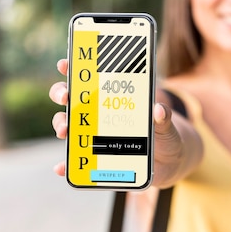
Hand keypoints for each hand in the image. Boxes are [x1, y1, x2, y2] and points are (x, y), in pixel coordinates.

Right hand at [48, 59, 188, 183]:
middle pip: (72, 100)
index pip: (90, 80)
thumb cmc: (164, 136)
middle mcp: (99, 116)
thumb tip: (159, 110)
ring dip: (61, 126)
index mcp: (115, 100)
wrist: (168, 162)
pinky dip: (66, 165)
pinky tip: (62, 167)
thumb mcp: (167, 126)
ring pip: (69, 127)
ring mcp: (95, 137)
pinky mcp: (96, 160)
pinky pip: (76, 162)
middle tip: (65, 96)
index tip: (65, 64)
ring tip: (65, 130)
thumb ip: (164, 118)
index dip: (74, 69)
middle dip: (62, 93)